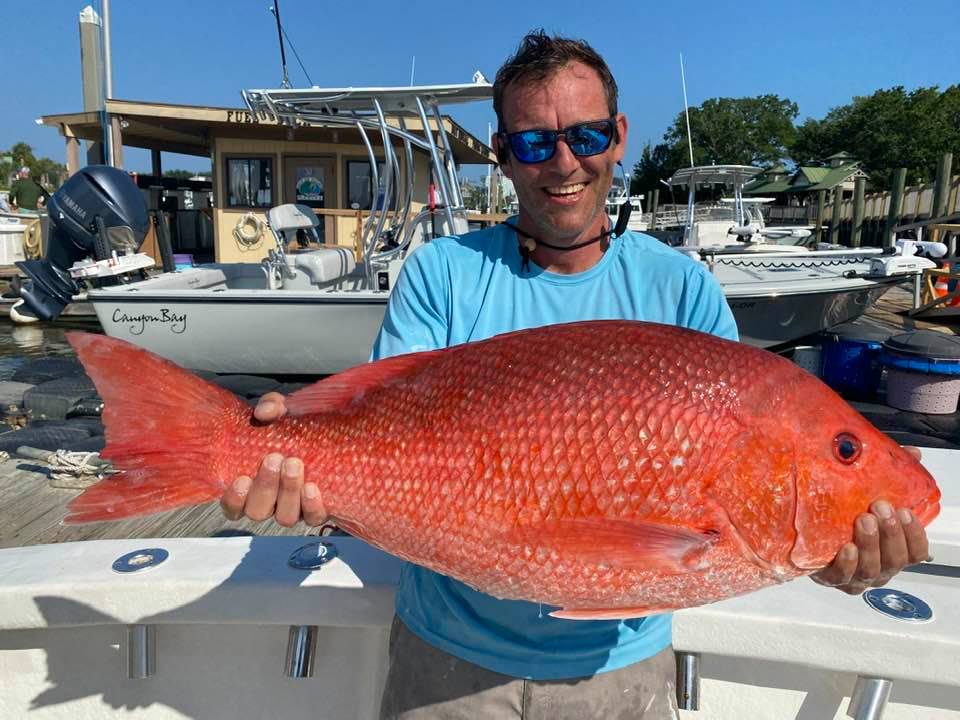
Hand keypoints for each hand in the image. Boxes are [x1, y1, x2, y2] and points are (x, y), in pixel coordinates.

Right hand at [220, 393, 327, 526]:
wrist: (331, 433)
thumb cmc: (296, 427)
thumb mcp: (282, 411)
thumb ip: (271, 406)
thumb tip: (264, 412)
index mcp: (252, 485)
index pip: (233, 507)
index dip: (234, 499)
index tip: (241, 478)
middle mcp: (271, 502)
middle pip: (258, 511)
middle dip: (265, 486)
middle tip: (274, 458)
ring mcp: (294, 508)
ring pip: (285, 517)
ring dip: (288, 491)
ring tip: (294, 464)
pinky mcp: (317, 509)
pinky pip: (313, 518)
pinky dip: (312, 506)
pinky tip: (312, 487)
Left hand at [812, 448, 929, 593]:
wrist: (803, 531)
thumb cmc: (845, 514)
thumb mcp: (868, 492)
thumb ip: (892, 474)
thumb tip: (913, 453)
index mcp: (893, 549)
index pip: (916, 551)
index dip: (914, 534)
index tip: (904, 510)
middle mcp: (879, 566)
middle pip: (895, 559)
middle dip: (890, 533)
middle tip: (879, 508)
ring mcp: (856, 575)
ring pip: (872, 569)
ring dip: (871, 544)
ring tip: (863, 521)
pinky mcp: (831, 578)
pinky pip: (843, 577)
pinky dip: (847, 564)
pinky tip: (847, 548)